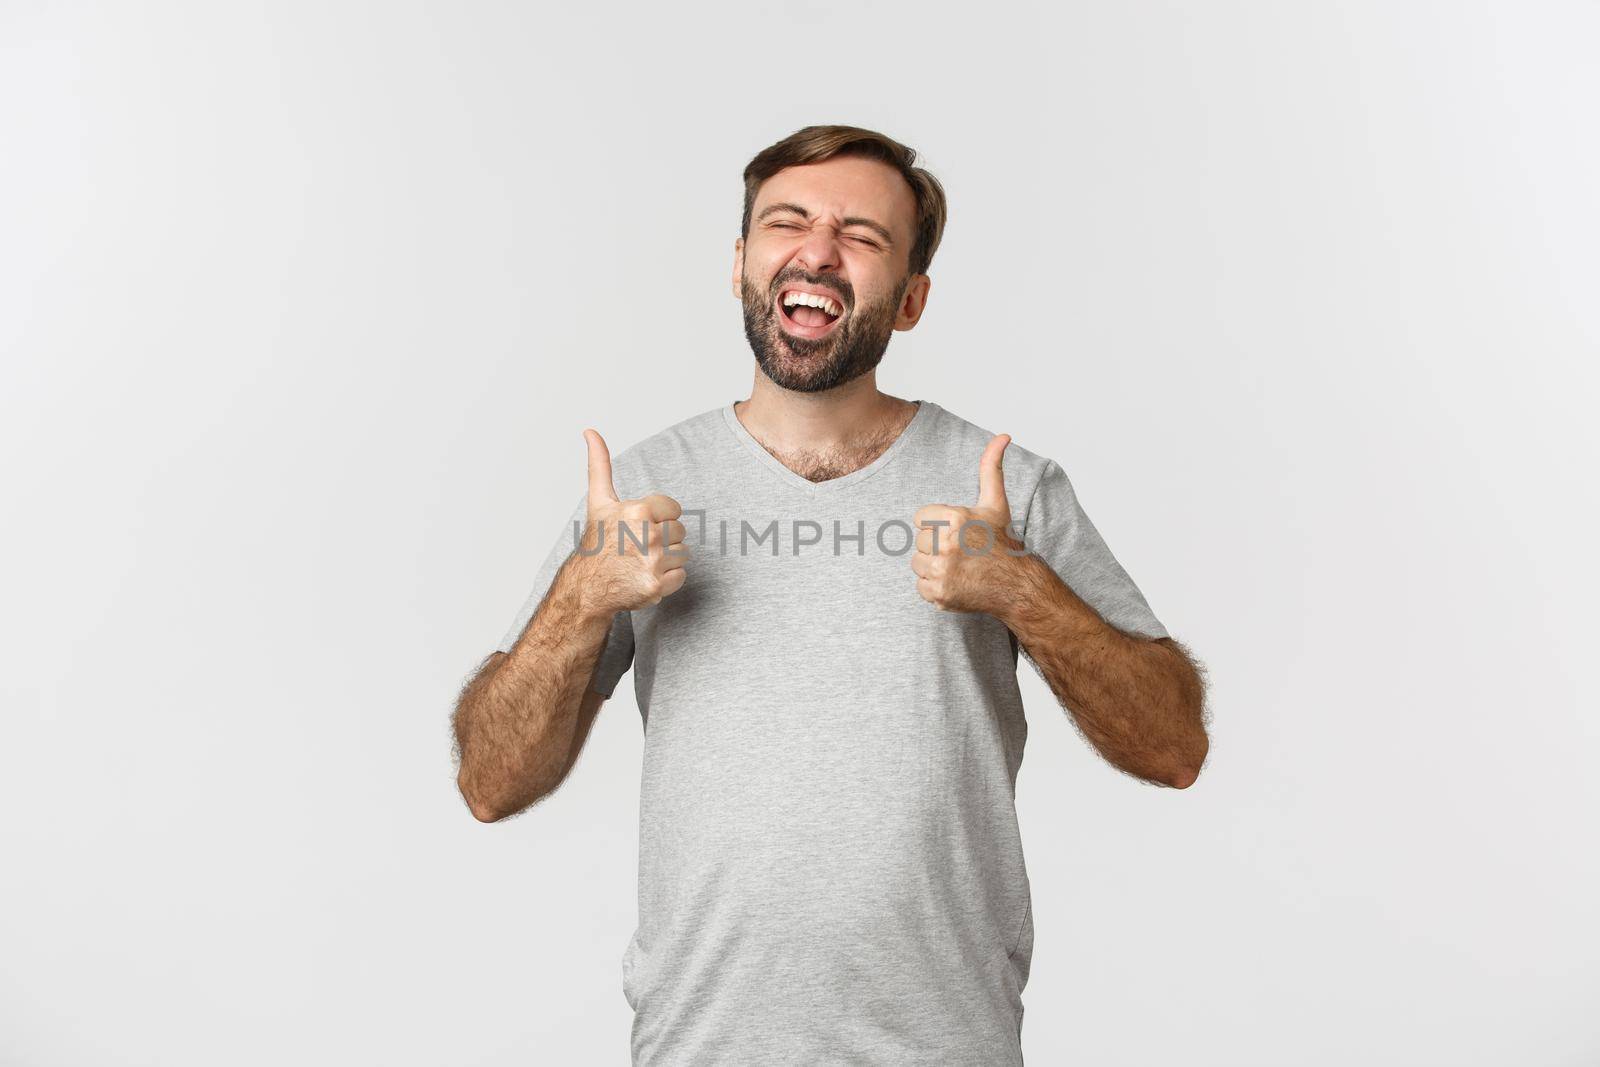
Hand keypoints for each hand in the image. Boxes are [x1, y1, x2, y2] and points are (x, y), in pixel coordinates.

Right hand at [571, 428, 688, 612]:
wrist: (587, 585)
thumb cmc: (598, 541)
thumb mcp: (599, 500)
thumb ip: (600, 464)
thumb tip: (590, 431)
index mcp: (639, 510)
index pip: (674, 509)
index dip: (658, 517)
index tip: (639, 526)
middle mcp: (648, 535)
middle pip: (681, 531)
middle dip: (663, 538)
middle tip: (638, 546)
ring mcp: (653, 561)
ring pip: (682, 553)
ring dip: (666, 559)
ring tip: (641, 561)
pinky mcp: (657, 584)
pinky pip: (681, 575)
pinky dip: (667, 579)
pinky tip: (646, 576)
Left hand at [911, 433, 1025, 613]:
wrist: (1017, 584)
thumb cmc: (1001, 542)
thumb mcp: (995, 503)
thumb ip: (991, 467)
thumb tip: (1003, 435)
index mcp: (954, 518)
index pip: (919, 518)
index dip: (937, 524)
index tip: (956, 532)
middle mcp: (946, 543)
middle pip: (918, 541)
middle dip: (936, 546)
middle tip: (961, 552)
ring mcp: (942, 570)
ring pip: (917, 564)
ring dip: (933, 567)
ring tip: (958, 567)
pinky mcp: (940, 594)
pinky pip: (921, 587)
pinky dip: (935, 588)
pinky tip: (956, 583)